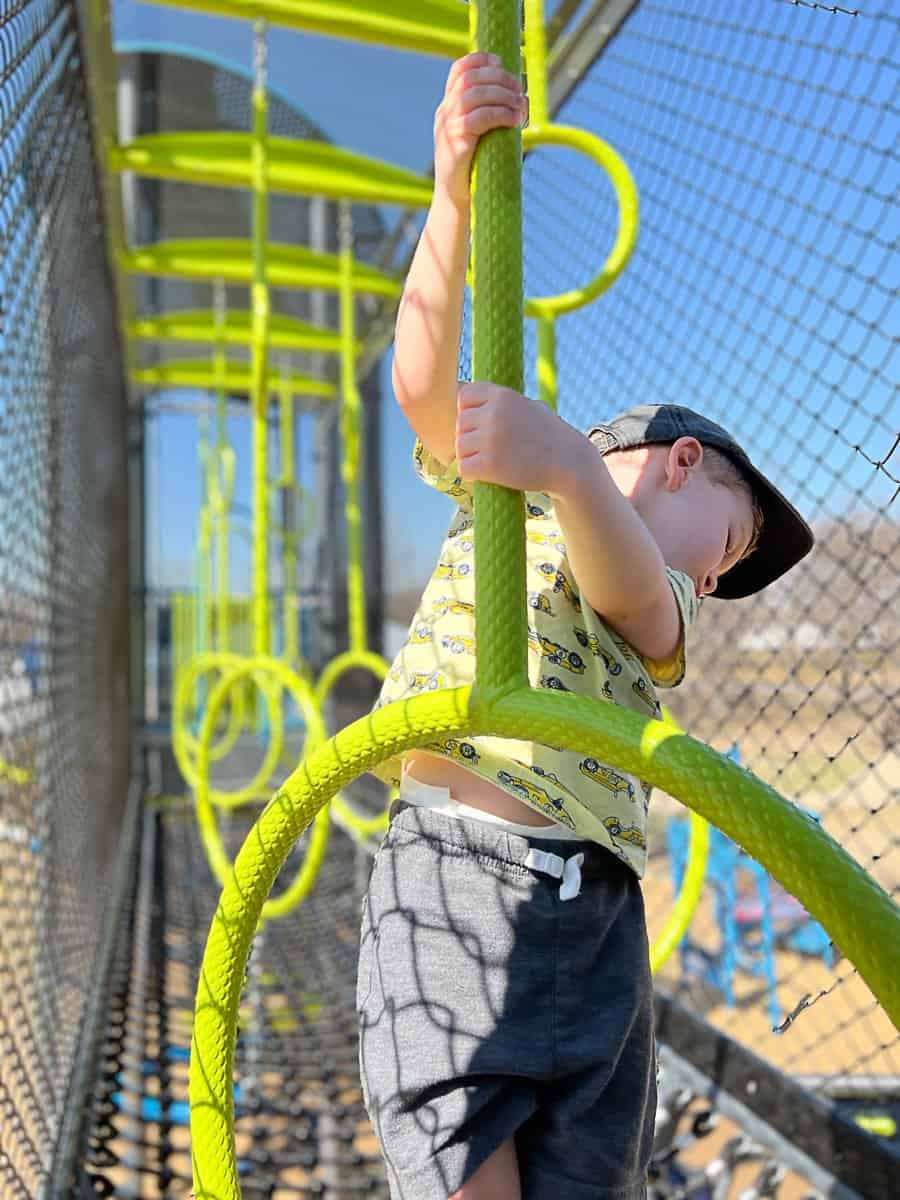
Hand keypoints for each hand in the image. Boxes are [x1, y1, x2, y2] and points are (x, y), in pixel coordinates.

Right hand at [434, 53, 526, 211]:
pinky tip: (514, 120)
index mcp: (448, 108)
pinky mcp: (455, 143)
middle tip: (519, 88)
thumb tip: (520, 98)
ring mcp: (447, 128)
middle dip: (498, 77)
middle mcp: (444, 114)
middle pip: (470, 78)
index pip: (458, 70)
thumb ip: (490, 116)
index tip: (501, 62)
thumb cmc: (475, 171)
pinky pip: (479, 118)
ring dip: (502, 95)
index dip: (481, 59)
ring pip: (474, 94)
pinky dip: (500, 114)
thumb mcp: (480, 137)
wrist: (457, 202)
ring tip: (520, 105)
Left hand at [455, 382, 586, 495]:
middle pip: (460, 424)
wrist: (569, 464)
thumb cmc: (550, 435)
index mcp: (502, 395)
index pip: (464, 397)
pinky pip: (464, 468)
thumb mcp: (530, 406)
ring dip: (471, 456)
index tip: (482, 425)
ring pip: (460, 447)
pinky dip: (473, 474)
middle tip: (491, 448)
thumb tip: (470, 390)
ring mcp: (491, 439)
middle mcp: (494, 413)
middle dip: (471, 437)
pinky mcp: (490, 465)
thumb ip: (503, 401)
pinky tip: (488, 474)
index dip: (469, 412)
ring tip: (492, 461)